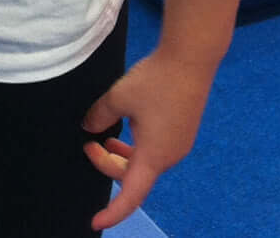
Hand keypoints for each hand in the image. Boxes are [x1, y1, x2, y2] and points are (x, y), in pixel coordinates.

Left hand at [81, 49, 213, 229]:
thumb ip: (100, 115)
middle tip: (89, 144)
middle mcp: (170, 157)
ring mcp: (179, 144)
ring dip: (122, 157)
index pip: (131, 196)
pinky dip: (136, 147)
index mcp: (154, 156)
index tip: (95, 222)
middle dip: (108, 166)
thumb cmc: (155, 81)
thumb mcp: (119, 96)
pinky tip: (126, 126)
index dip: (113, 212)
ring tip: (104, 139)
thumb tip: (89, 127)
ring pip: (145, 162)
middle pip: (135, 176)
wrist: (190, 59)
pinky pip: (155, 149)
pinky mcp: (183, 131)